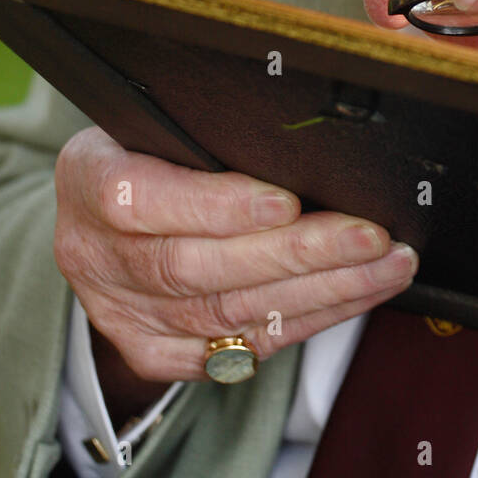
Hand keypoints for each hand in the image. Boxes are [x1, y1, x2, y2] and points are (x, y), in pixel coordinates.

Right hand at [54, 126, 417, 385]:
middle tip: (371, 238)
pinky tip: (355, 298)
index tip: (288, 201)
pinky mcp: (154, 353)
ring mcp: (123, 314)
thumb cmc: (145, 153)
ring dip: (322, 292)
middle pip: (201, 268)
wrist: (100, 218)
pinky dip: (305, 324)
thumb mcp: (151, 124)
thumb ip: (205, 135)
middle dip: (299, 254)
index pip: (145, 202)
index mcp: (90, 183)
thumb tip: (299, 140)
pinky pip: (238, 350)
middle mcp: (97, 257)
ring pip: (230, 314)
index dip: (219, 206)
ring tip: (387, 266)